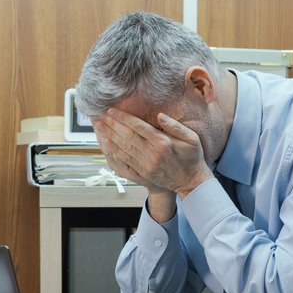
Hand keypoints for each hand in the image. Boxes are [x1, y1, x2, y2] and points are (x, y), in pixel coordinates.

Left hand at [93, 107, 211, 197]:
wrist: (191, 181)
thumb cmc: (192, 157)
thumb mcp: (191, 138)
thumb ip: (175, 126)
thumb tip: (159, 115)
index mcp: (163, 142)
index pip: (138, 126)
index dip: (123, 118)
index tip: (112, 111)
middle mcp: (152, 153)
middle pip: (127, 136)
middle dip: (112, 125)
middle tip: (100, 117)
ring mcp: (146, 165)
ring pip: (123, 148)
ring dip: (109, 137)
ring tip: (99, 127)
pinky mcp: (143, 173)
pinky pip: (125, 161)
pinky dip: (114, 152)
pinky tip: (106, 144)